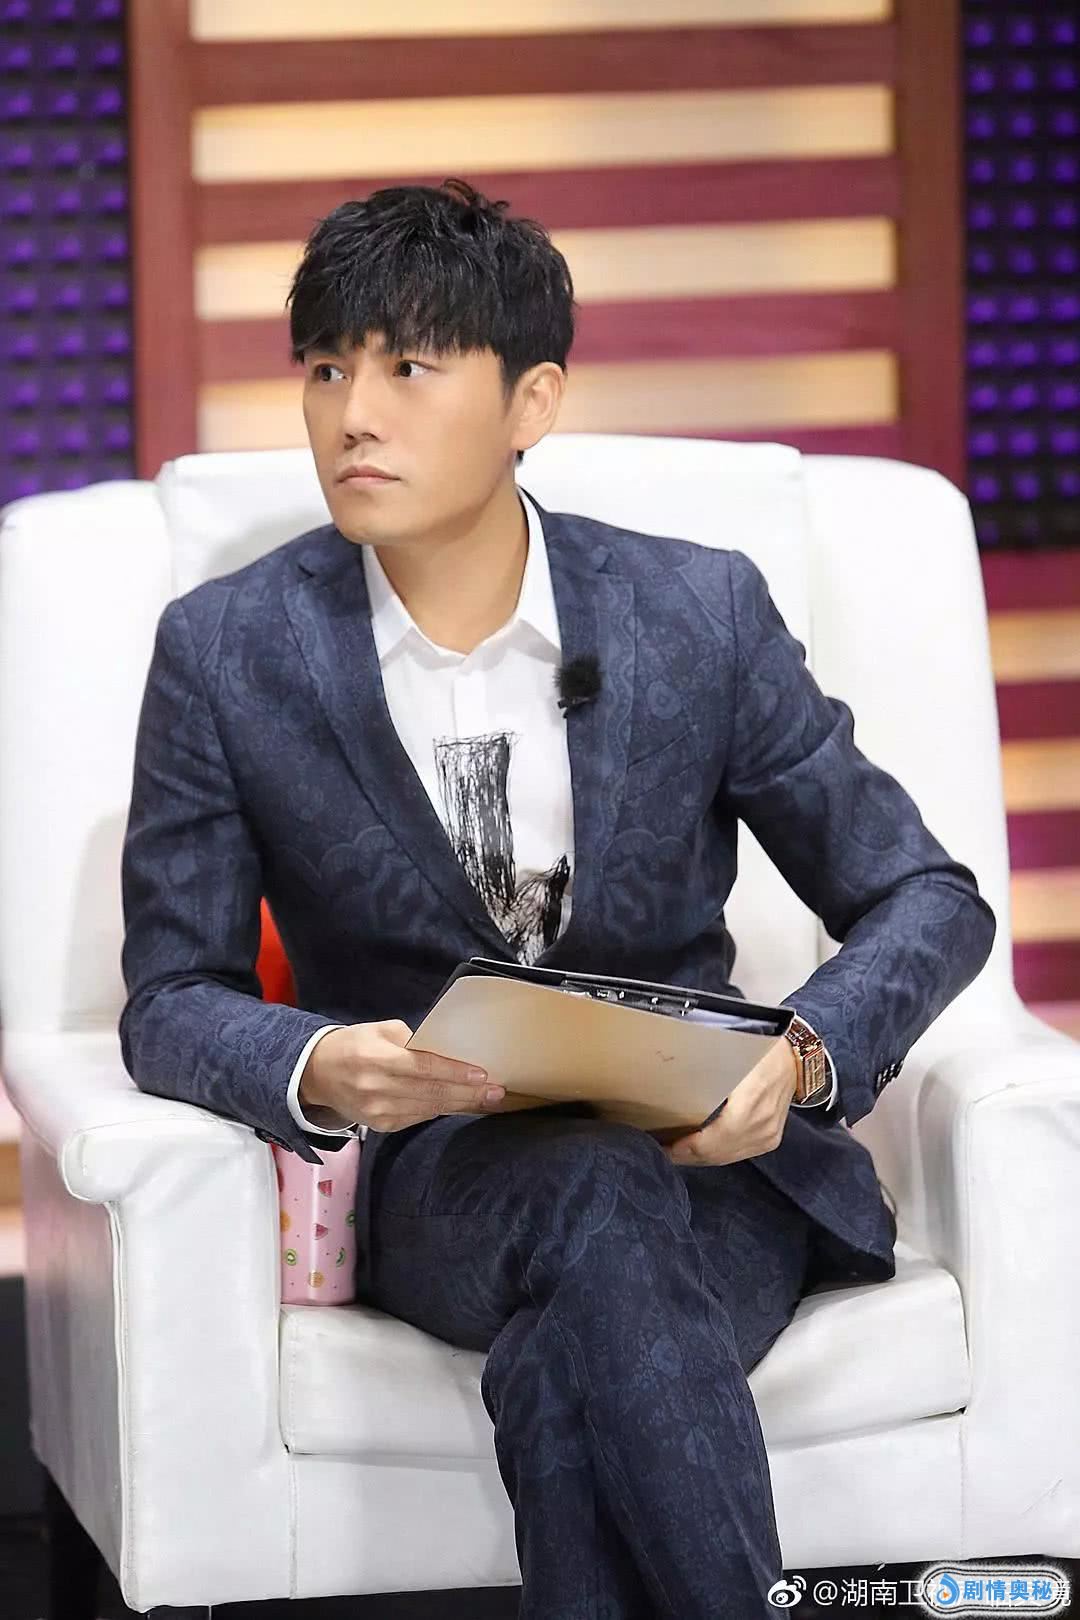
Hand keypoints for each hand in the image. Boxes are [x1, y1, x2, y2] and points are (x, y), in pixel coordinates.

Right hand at [299, 1019, 505, 1132]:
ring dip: (460, 1104)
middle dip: (468, 1092)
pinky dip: (441, 1110)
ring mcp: (378, 1111)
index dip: (454, 1072)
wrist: (318, 1074)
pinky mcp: (381, 1125)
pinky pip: (419, 1117)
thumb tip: (447, 1051)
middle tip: (496, 1091)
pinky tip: (459, 1104)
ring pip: (429, 1108)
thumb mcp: (380, 1030)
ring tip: (486, 1099)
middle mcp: (376, 1087)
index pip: (423, 1067)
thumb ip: (412, 1040)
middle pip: (431, 1092)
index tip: (481, 1074)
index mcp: (376, 1058)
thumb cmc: (354, 1045)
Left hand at [663, 1038, 799, 1166]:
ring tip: (677, 1151)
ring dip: (700, 1158)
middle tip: (663, 1149)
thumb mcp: (731, 1055)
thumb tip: (669, 1077)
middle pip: (717, 1153)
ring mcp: (767, 1136)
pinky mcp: (770, 1140)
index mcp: (749, 1104)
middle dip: (687, 1155)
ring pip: (727, 1157)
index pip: (713, 1140)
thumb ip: (703, 1071)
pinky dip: (718, 1154)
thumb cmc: (762, 1052)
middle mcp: (761, 1126)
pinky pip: (738, 1154)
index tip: (663, 1144)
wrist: (796, 1059)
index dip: (686, 1147)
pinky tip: (701, 1149)